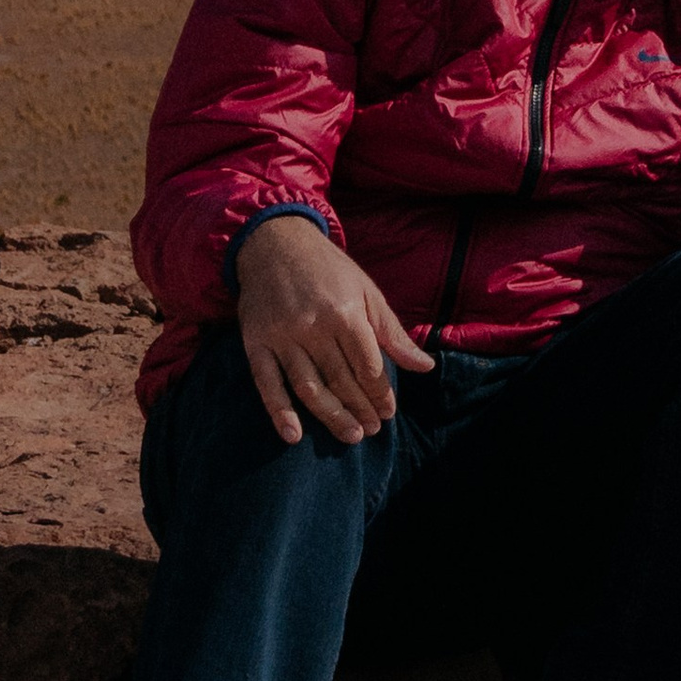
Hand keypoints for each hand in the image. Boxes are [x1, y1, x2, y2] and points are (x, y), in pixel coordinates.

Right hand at [236, 214, 434, 447]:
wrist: (274, 243)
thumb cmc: (328, 269)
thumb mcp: (367, 291)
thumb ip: (392, 332)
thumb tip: (425, 366)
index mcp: (345, 312)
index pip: (368, 365)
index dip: (380, 392)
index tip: (388, 413)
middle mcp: (313, 326)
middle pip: (340, 379)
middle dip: (359, 408)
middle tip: (371, 431)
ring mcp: (282, 336)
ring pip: (308, 386)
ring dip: (330, 416)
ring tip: (349, 436)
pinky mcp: (255, 343)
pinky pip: (266, 383)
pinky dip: (278, 411)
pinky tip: (293, 435)